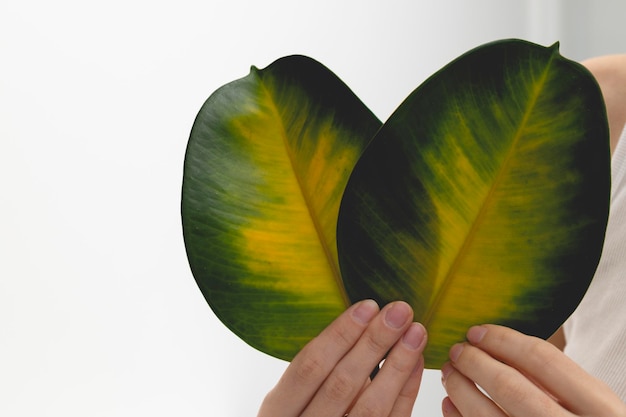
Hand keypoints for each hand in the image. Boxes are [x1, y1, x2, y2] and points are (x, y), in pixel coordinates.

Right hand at [258, 300, 426, 416]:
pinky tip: (414, 363)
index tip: (368, 306)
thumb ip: (318, 370)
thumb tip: (361, 322)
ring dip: (397, 365)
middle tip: (399, 310)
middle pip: (342, 384)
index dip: (339, 334)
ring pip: (371, 407)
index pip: (308, 367)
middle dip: (374, 343)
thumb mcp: (291, 399)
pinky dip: (406, 392)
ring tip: (415, 332)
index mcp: (277, 412)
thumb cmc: (302, 416)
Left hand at [441, 324, 625, 416]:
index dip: (502, 340)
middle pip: (509, 386)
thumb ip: (552, 376)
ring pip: (486, 415)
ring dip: (461, 388)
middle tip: (457, 350)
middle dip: (474, 362)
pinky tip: (451, 402)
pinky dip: (458, 416)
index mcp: (598, 407)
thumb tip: (495, 344)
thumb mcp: (587, 400)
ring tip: (450, 373)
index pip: (541, 359)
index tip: (476, 331)